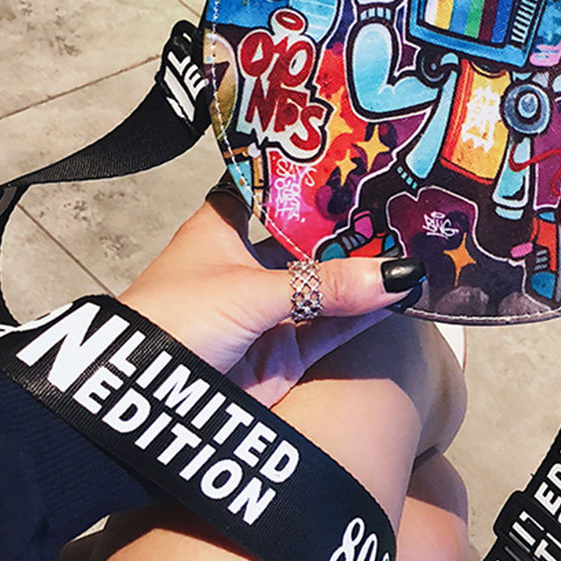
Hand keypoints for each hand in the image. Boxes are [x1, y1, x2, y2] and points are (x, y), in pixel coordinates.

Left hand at [118, 195, 423, 405]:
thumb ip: (325, 285)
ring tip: (414, 247)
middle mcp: (246, 264)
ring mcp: (267, 310)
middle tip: (402, 204)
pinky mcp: (283, 354)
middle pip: (307, 241)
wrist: (146, 402)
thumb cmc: (178, 319)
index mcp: (222, 229)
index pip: (271, 191)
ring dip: (361, 274)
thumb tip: (397, 274)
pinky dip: (362, 316)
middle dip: (348, 230)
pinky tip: (398, 295)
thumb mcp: (251, 291)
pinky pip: (331, 328)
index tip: (356, 158)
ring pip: (325, 286)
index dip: (308, 178)